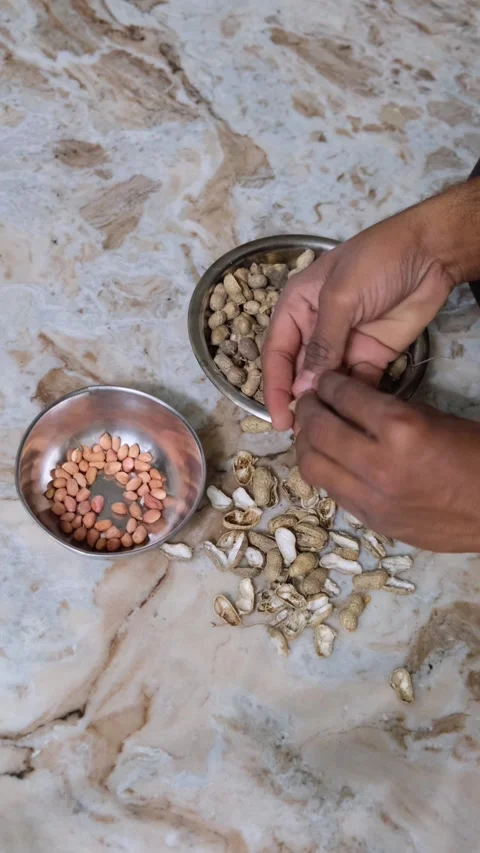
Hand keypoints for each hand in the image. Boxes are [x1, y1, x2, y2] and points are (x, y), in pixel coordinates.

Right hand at [263, 206, 455, 430]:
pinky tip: (350, 418)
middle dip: (298, 401)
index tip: (277, 417)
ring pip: (326, 382)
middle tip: (300, 432)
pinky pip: (356, 383)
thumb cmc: (375, 262)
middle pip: (299, 372)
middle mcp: (315, 329)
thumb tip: (303, 388)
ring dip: (324, 405)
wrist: (429, 254)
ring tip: (323, 432)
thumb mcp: (340, 298)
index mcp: (296, 308)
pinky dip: (352, 400)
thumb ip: (322, 344)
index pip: (276, 353)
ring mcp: (343, 344)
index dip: (274, 386)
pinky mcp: (371, 355)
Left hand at [295, 372, 479, 551]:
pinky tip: (331, 461)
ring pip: (313, 467)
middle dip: (308, 410)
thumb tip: (350, 400)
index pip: (345, 398)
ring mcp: (372, 498)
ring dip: (306, 445)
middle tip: (308, 401)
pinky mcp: (372, 522)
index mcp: (402, 429)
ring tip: (311, 432)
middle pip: (319, 432)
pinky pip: (332, 491)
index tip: (324, 379)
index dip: (329, 384)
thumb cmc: (475, 456)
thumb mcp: (434, 418)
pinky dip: (325, 471)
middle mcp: (379, 464)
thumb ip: (389, 409)